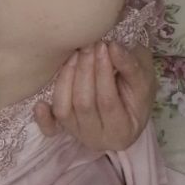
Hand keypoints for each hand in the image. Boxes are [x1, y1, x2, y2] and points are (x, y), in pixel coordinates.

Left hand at [33, 41, 156, 152]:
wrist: (128, 101)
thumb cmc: (137, 89)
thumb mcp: (143, 78)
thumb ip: (130, 66)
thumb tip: (113, 47)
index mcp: (123, 131)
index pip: (107, 101)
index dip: (103, 72)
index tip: (104, 45)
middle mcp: (99, 139)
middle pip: (83, 103)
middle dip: (84, 70)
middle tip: (88, 45)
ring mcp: (78, 134)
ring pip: (65, 109)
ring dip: (67, 77)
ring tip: (75, 53)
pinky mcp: (64, 129)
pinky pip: (50, 126)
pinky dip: (44, 117)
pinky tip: (41, 103)